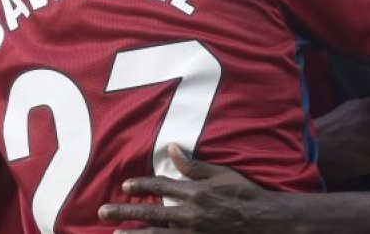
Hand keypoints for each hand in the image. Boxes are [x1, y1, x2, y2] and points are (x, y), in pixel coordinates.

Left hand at [99, 145, 283, 232]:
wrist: (267, 222)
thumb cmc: (246, 194)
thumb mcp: (222, 174)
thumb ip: (194, 166)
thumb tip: (173, 147)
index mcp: (195, 192)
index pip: (160, 187)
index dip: (140, 186)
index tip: (125, 185)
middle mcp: (190, 214)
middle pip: (150, 213)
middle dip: (124, 212)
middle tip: (102, 212)